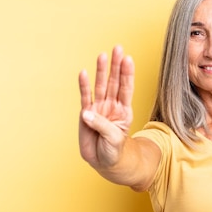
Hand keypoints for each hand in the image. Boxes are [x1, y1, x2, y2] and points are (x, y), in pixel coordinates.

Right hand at [78, 45, 134, 169]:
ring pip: (100, 87)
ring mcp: (99, 109)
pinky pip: (85, 98)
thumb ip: (102, 125)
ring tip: (103, 55)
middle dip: (116, 66)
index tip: (128, 59)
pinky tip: (83, 73)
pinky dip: (84, 86)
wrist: (105, 163)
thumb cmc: (115, 151)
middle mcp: (112, 106)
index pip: (126, 88)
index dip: (127, 74)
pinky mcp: (86, 115)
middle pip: (114, 82)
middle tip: (118, 48)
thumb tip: (87, 113)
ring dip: (101, 71)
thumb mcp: (114, 139)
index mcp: (124, 111)